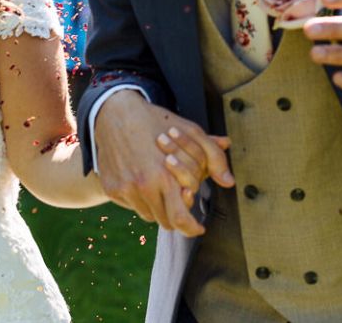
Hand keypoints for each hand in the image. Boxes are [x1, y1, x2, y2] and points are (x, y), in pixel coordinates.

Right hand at [93, 90, 233, 235]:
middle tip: (181, 208)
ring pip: (149, 215)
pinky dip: (140, 199)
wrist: (114, 113)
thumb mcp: (189, 132)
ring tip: (160, 188)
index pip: (181, 219)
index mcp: (165, 176)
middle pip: (166, 222)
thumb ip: (212, 157)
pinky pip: (132, 206)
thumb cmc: (155, 122)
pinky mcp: (112, 189)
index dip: (192, 227)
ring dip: (158, 207)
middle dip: (177, 218)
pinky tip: (142, 180)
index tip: (197, 227)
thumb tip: (229, 182)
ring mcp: (125, 189)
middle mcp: (144, 186)